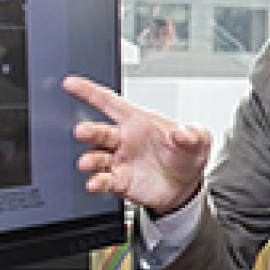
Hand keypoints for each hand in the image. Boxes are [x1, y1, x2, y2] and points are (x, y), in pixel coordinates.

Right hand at [63, 75, 210, 213]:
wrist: (186, 186)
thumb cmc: (186, 155)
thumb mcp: (197, 140)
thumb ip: (191, 135)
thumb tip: (180, 133)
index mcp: (137, 121)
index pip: (110, 103)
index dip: (90, 92)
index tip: (71, 83)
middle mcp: (123, 140)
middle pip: (99, 132)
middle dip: (88, 131)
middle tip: (81, 131)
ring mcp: (119, 161)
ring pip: (97, 157)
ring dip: (90, 159)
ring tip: (87, 162)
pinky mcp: (120, 182)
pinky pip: (104, 180)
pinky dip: (97, 182)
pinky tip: (94, 183)